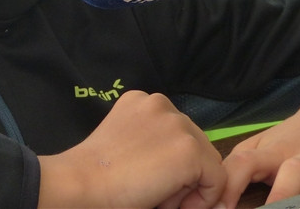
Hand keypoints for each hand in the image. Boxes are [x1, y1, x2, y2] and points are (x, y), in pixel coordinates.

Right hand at [38, 90, 226, 208]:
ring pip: (208, 161)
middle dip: (183, 174)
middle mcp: (162, 104)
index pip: (176, 134)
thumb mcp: (126, 144)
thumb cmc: (95, 174)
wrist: (82, 183)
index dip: (169, 165)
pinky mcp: (190, 149)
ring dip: (189, 185)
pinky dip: (203, 198)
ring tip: (158, 196)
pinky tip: (169, 203)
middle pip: (196, 144)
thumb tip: (180, 169)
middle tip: (154, 194)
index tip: (148, 182)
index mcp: (142, 101)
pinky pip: (216, 179)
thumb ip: (152, 144)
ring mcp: (178, 124)